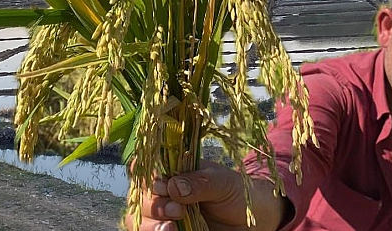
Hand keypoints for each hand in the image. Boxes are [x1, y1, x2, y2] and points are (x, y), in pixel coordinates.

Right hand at [124, 161, 286, 230]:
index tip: (162, 184)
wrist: (253, 219)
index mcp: (172, 171)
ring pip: (138, 219)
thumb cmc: (236, 192)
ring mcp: (163, 215)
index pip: (145, 167)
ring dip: (150, 224)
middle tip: (177, 210)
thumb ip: (200, 182)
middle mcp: (163, 192)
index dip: (146, 175)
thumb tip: (174, 186)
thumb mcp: (223, 182)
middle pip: (139, 196)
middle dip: (153, 204)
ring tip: (172, 227)